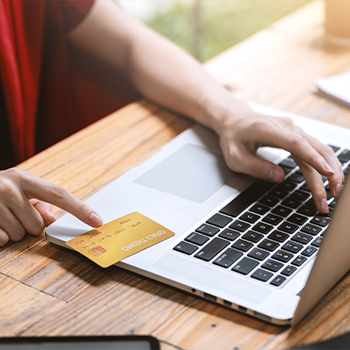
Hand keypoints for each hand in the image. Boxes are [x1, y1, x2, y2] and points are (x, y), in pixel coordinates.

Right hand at [0, 168, 102, 246]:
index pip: (59, 195)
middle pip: (37, 225)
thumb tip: (51, 220)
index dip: (80, 209)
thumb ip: (38, 202)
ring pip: (19, 235)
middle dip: (28, 225)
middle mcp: (8, 187)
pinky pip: (1, 241)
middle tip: (12, 214)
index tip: (97, 221)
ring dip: (12, 232)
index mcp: (23, 178)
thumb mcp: (17, 188)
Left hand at [216, 106, 343, 213]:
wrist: (235, 120)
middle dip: (327, 174)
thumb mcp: (235, 157)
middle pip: (314, 149)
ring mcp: (294, 130)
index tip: (328, 173)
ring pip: (319, 149)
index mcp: (269, 130)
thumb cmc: (233, 138)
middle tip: (332, 196)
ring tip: (335, 192)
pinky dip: (325, 163)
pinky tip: (332, 176)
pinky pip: (315, 149)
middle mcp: (287, 127)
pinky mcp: (297, 135)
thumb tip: (279, 178)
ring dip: (331, 169)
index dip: (313, 159)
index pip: (297, 144)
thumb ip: (256, 167)